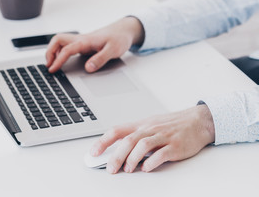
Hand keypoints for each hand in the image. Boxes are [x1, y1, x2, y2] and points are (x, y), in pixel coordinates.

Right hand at [45, 17, 144, 72]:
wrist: (124, 30)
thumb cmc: (119, 38)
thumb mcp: (113, 50)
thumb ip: (100, 59)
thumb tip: (88, 68)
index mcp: (86, 41)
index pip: (67, 49)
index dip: (58, 60)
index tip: (53, 69)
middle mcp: (81, 39)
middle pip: (58, 40)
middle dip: (50, 52)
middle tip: (49, 66)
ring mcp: (81, 41)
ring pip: (60, 42)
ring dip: (53, 51)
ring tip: (51, 64)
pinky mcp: (82, 44)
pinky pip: (66, 46)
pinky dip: (59, 52)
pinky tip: (61, 60)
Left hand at [90, 105, 214, 172]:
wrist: (198, 121)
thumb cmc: (172, 125)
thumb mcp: (151, 125)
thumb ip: (136, 136)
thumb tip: (118, 150)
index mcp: (142, 125)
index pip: (117, 130)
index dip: (103, 141)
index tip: (93, 152)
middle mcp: (150, 129)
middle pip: (128, 140)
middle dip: (116, 156)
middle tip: (110, 168)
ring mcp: (163, 136)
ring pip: (142, 145)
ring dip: (132, 159)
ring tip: (128, 169)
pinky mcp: (176, 145)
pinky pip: (161, 153)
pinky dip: (152, 162)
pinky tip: (147, 168)